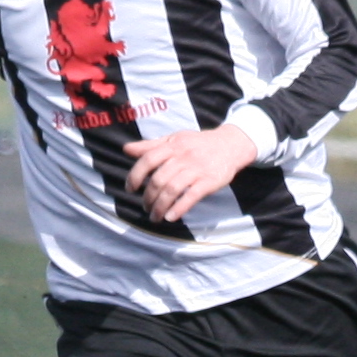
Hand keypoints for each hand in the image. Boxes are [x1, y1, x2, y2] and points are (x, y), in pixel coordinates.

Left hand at [126, 119, 262, 224]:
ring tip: (155, 216)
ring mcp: (197, 169)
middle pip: (159, 179)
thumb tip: (125, 149)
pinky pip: (191, 196)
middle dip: (148, 197)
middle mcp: (184, 156)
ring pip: (172, 190)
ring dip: (160, 207)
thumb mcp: (174, 139)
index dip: (135, 175)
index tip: (130, 189)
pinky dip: (179, 208)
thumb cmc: (197, 143)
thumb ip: (150, 146)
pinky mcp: (210, 181)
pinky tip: (171, 217)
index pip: (148, 160)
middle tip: (145, 207)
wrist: (230, 144)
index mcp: (173, 145)